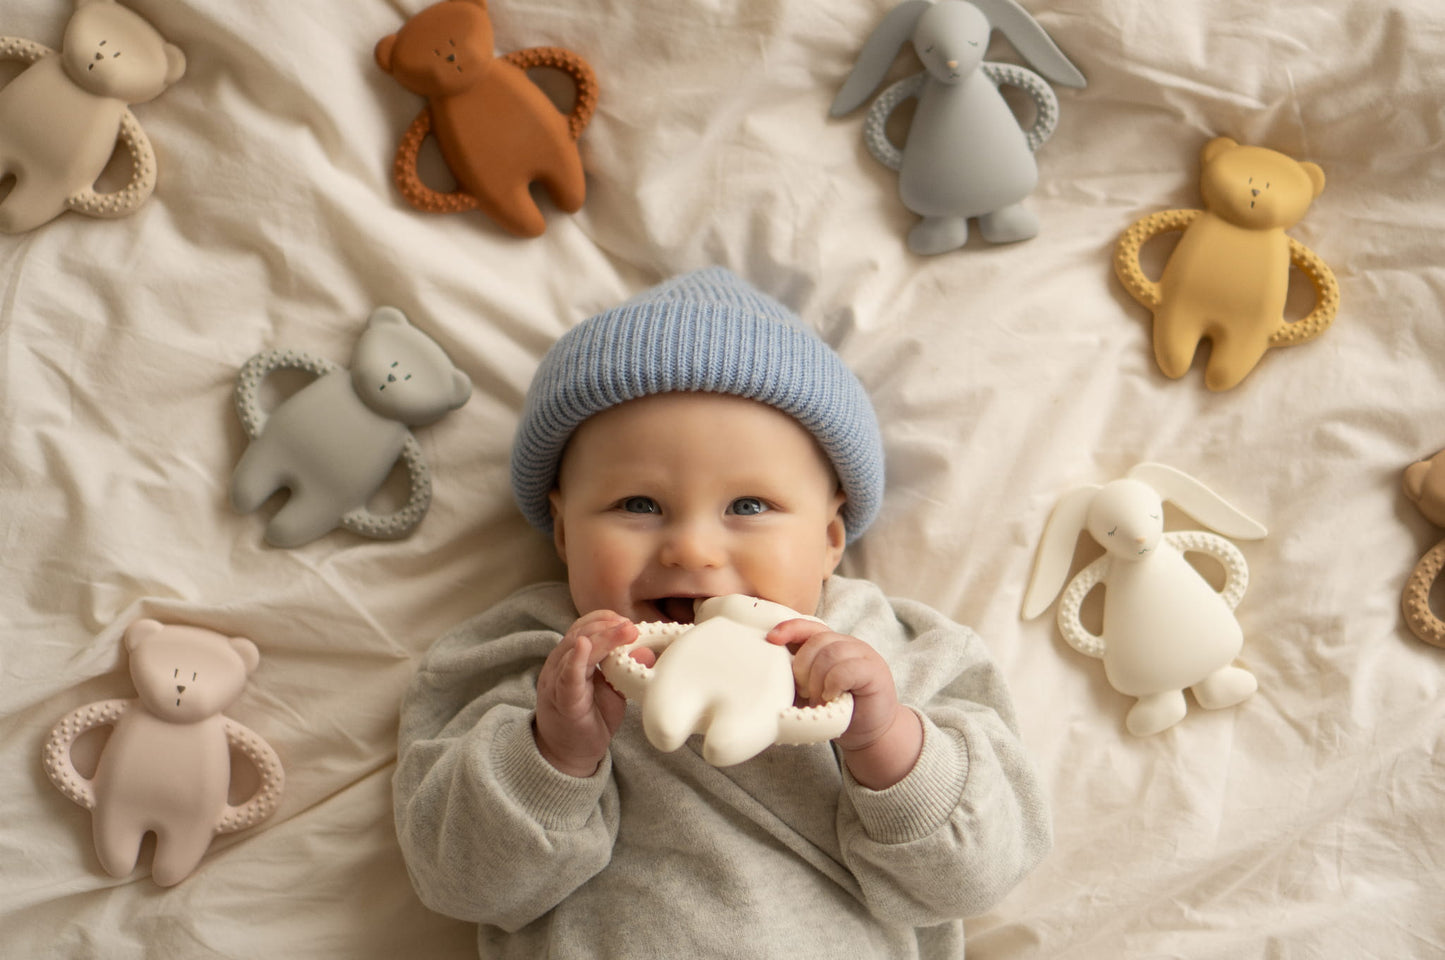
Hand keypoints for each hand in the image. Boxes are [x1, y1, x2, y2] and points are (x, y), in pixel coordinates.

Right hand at [534, 610, 641, 777]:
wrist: (570, 754)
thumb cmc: (591, 717)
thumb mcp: (614, 689)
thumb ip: (627, 669)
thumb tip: (647, 649)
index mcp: (572, 657)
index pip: (584, 627)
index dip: (605, 620)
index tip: (628, 621)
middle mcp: (560, 664)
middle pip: (579, 633)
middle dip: (606, 626)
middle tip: (632, 626)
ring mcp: (557, 681)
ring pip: (573, 649)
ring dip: (600, 638)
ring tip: (623, 631)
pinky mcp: (561, 700)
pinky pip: (566, 677)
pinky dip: (575, 661)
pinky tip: (584, 647)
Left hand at [767, 619, 922, 789]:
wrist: (868, 732)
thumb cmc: (835, 710)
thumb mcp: (807, 691)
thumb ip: (793, 677)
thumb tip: (764, 673)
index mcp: (829, 644)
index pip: (808, 625)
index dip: (789, 628)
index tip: (772, 640)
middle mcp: (847, 644)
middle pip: (816, 640)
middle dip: (802, 668)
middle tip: (803, 692)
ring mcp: (863, 655)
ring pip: (830, 653)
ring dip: (817, 680)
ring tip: (818, 699)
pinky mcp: (875, 671)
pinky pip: (847, 669)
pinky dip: (833, 684)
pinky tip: (832, 697)